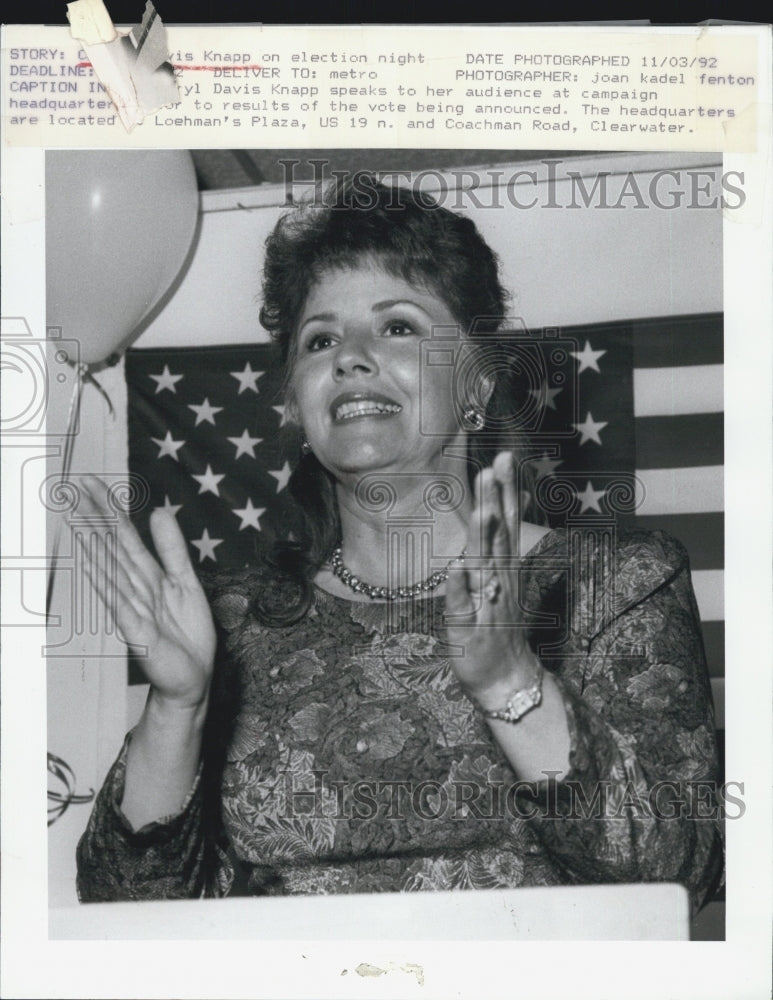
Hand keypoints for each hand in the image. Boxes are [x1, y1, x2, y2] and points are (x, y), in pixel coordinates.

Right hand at [77, 476, 216, 709]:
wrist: (194, 678)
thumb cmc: (186, 634)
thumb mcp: (185, 582)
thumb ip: (172, 548)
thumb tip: (158, 512)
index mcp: (147, 575)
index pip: (123, 536)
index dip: (109, 508)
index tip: (92, 482)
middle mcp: (135, 589)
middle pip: (111, 547)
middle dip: (95, 516)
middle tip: (76, 486)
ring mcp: (133, 609)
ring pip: (110, 570)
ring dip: (94, 544)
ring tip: (77, 516)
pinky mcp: (138, 633)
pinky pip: (120, 604)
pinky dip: (107, 584)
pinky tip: (93, 566)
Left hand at [445, 452, 541, 709]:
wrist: (506, 678)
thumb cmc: (498, 625)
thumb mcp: (503, 579)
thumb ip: (501, 542)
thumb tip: (504, 504)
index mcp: (503, 566)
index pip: (506, 521)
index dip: (506, 489)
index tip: (505, 456)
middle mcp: (498, 579)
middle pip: (498, 534)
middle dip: (497, 500)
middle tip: (495, 465)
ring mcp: (484, 603)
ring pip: (484, 565)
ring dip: (483, 538)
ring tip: (482, 508)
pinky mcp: (468, 627)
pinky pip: (461, 605)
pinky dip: (459, 587)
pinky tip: (457, 568)